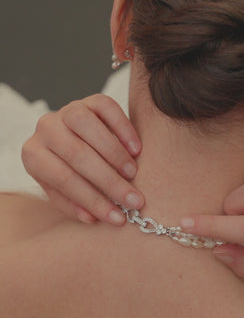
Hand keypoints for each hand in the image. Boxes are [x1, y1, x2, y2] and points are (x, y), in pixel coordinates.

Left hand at [22, 94, 143, 224]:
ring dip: (114, 153)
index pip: (63, 179)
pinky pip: (107, 108)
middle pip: (77, 154)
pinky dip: (123, 129)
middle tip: (133, 200)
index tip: (117, 217)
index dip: (92, 200)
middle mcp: (45, 129)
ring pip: (88, 126)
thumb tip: (92, 217)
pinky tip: (136, 150)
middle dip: (108, 181)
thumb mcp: (65, 192)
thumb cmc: (70, 173)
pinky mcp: (90, 100)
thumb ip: (75, 205)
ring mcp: (67, 111)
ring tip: (133, 174)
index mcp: (34, 155)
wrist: (74, 142)